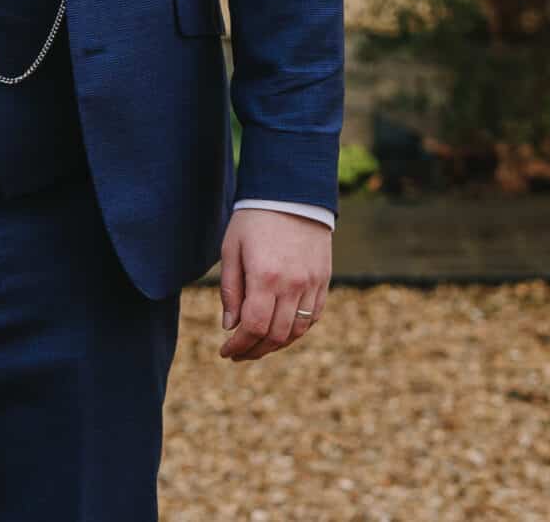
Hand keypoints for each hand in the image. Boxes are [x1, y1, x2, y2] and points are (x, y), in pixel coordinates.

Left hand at [217, 207, 331, 359]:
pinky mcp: (323, 281)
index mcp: (265, 276)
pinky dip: (296, 332)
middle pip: (276, 335)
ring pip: (297, 331)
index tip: (225, 352)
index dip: (239, 345)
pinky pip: (313, 318)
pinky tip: (280, 332)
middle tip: (238, 354)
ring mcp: (312, 284)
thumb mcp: (231, 249)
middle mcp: (292, 285)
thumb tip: (230, 326)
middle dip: (254, 350)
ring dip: (276, 346)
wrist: (292, 194)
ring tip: (256, 347)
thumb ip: (231, 290)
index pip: (253, 327)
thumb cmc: (253, 219)